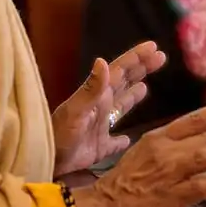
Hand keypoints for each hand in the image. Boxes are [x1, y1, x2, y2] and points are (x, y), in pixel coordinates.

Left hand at [51, 41, 165, 176]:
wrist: (45, 159)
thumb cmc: (61, 134)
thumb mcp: (77, 109)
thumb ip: (92, 87)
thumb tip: (103, 60)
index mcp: (98, 95)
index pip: (120, 71)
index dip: (136, 58)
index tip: (153, 47)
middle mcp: (100, 106)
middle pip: (124, 83)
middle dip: (140, 69)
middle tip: (160, 57)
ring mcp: (100, 127)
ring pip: (120, 107)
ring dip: (133, 96)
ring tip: (145, 86)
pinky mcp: (99, 148)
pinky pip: (114, 141)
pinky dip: (122, 139)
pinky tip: (128, 139)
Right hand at [71, 99, 205, 206]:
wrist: (105, 204)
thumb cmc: (126, 179)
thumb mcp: (145, 151)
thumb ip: (171, 145)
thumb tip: (200, 142)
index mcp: (160, 137)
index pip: (194, 119)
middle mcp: (166, 150)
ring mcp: (169, 172)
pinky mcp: (170, 196)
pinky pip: (200, 187)